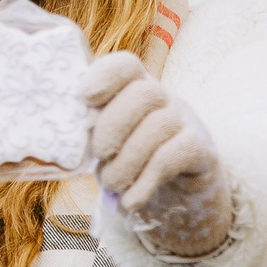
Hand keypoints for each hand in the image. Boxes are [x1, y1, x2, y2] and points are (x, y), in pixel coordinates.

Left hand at [81, 51, 234, 257]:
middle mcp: (163, 99)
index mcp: (134, 90)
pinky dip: (146, 181)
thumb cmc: (131, 163)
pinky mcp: (201, 150)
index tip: (84, 98)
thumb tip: (65, 141)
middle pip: (145, 92)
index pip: (126, 65)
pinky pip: (174, 156)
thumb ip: (89, 134)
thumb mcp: (106, 144)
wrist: (179, 196)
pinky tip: (130, 201)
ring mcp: (186, 122)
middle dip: (114, 126)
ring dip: (127, 161)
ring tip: (113, 184)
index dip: (105, 76)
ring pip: (159, 126)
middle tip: (101, 155)